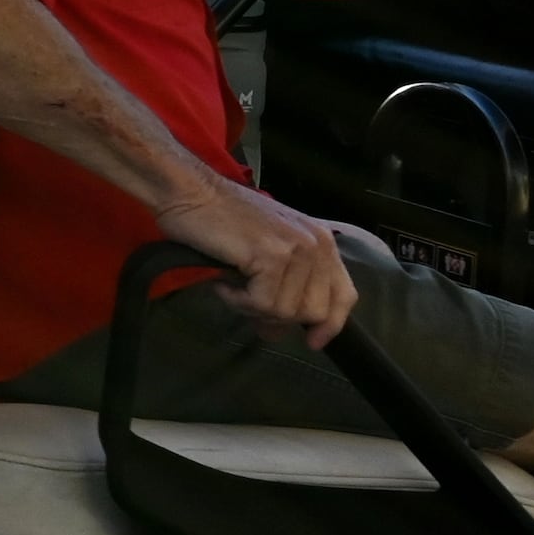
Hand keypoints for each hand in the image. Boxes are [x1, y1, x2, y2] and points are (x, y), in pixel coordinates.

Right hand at [159, 172, 357, 347]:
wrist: (189, 192)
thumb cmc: (219, 218)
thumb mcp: (266, 249)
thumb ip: (284, 285)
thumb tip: (276, 331)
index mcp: (321, 241)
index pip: (344, 295)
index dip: (331, 325)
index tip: (312, 342)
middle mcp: (316, 244)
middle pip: (314, 311)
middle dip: (278, 316)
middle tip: (247, 300)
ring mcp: (296, 249)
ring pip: (286, 311)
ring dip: (252, 307)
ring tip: (231, 284)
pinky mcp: (271, 256)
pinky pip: (262, 303)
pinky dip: (237, 300)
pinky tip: (223, 282)